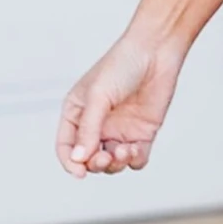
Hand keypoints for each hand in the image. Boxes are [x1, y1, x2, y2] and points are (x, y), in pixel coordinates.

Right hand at [55, 29, 185, 178]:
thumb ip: (88, 129)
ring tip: (124, 150)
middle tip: (104, 157)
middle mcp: (97, 125)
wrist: (157, 51)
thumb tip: (78, 159)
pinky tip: (135, 149)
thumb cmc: (122, 65)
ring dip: (116, 164)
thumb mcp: (98, 96)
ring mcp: (120, 130)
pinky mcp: (142, 133)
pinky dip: (134, 160)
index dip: (70, 163)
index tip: (80, 172)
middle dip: (95, 165)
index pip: (66, 147)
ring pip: (112, 164)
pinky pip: (136, 159)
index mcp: (77, 113)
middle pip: (89, 160)